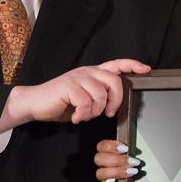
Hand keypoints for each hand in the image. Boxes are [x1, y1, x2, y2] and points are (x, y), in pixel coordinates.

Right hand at [0, 59, 149, 132]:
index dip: (132, 65)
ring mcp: (77, 78)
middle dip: (116, 101)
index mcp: (93, 72)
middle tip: (108, 113)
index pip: (117, 64)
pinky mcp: (68, 87)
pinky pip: (86, 103)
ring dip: (95, 112)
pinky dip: (82, 115)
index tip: (145, 69)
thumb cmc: (61, 102)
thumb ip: (99, 95)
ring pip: (101, 95)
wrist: (35, 103)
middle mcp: (87, 72)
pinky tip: (75, 117)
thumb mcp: (84, 97)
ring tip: (83, 115)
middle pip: (115, 82)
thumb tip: (116, 103)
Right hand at [94, 139, 140, 181]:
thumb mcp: (134, 158)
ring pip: (100, 173)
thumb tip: (136, 151)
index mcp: (108, 154)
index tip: (125, 148)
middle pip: (99, 159)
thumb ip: (131, 153)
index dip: (111, 146)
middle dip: (118, 160)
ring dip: (117, 171)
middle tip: (134, 162)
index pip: (102, 146)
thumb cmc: (136, 168)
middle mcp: (103, 165)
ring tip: (133, 171)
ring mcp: (103, 179)